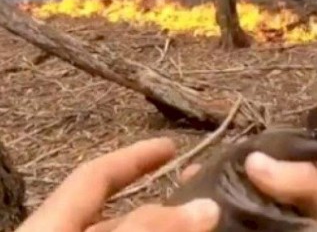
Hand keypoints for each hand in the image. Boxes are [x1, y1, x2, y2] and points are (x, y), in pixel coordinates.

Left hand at [15, 138, 219, 231]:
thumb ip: (147, 226)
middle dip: (166, 199)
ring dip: (172, 226)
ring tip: (209, 219)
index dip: (134, 156)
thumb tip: (207, 208)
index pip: (96, 175)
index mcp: (53, 222)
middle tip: (205, 191)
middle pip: (123, 212)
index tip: (172, 146)